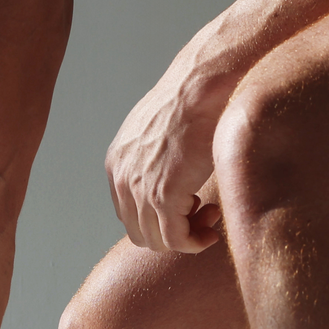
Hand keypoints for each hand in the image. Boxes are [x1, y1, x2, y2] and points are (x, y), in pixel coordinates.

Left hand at [105, 62, 223, 253]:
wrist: (202, 85)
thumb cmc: (192, 102)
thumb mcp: (159, 134)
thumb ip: (155, 162)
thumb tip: (173, 184)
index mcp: (117, 164)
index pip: (130, 214)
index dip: (160, 220)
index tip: (189, 207)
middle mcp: (121, 178)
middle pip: (141, 232)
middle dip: (172, 233)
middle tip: (203, 215)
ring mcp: (139, 188)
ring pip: (157, 241)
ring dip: (187, 237)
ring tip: (211, 217)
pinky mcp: (162, 195)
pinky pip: (175, 240)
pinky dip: (194, 243)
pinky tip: (211, 231)